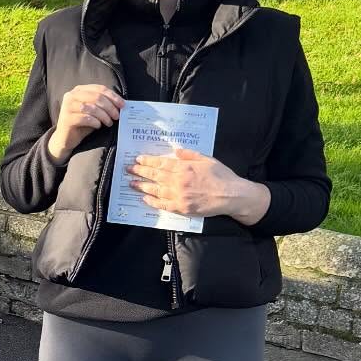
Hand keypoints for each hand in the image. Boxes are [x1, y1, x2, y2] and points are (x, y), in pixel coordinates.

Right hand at [50, 83, 124, 161]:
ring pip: (91, 108)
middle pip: (96, 97)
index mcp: (79, 90)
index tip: (123, 105)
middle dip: (110, 107)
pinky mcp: (66, 119)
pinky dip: (95, 122)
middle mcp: (71, 96)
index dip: (113, 96)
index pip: (99, 88)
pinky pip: (85, 118)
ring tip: (109, 123)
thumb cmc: (82, 123)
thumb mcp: (94, 111)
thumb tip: (122, 103)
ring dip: (104, 116)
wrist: (65, 138)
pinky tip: (98, 126)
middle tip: (116, 116)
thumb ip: (103, 104)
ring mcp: (67, 107)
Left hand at [128, 149, 270, 224]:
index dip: (148, 161)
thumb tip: (176, 152)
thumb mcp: (207, 159)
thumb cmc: (222, 175)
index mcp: (184, 167)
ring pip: (155, 190)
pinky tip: (145, 198)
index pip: (161, 163)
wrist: (232, 195)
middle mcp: (178, 180)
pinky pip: (163, 205)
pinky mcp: (181, 208)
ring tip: (131, 183)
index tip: (138, 159)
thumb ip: (190, 155)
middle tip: (128, 169)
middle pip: (155, 175)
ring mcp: (179, 195)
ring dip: (142, 186)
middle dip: (140, 171)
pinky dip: (152, 202)